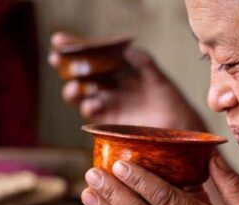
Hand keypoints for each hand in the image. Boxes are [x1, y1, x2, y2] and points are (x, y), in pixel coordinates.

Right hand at [48, 32, 205, 130]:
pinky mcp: (110, 122)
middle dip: (67, 66)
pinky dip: (89, 106)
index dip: (76, 48)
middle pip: (82, 74)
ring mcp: (109, 104)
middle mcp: (112, 86)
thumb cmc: (174, 104)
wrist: (180, 131)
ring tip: (74, 87)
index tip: (60, 40)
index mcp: (122, 71)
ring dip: (73, 89)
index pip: (95, 56)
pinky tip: (92, 103)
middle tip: (57, 58)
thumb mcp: (160, 82)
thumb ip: (146, 66)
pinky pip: (93, 112)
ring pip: (82, 94)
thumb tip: (129, 50)